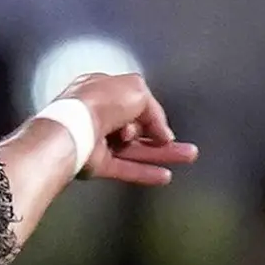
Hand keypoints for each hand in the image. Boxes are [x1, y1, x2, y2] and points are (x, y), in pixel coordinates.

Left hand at [55, 73, 198, 187]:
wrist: (76, 126)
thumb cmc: (101, 101)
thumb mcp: (138, 91)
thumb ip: (154, 111)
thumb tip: (162, 132)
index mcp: (103, 90)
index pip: (133, 101)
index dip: (152, 114)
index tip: (166, 126)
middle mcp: (99, 114)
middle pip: (137, 128)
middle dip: (161, 136)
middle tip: (182, 144)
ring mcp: (97, 140)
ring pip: (135, 149)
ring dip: (161, 154)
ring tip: (188, 156)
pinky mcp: (96, 163)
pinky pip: (125, 168)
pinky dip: (145, 172)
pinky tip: (164, 175)